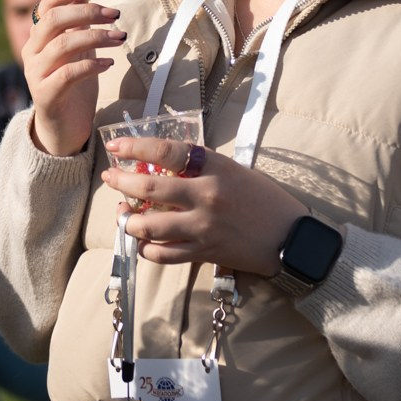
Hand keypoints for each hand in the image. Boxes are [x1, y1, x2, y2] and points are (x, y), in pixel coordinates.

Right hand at [24, 0, 121, 157]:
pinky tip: (109, 63)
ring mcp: (36, 73)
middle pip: (53, 19)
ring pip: (62, 45)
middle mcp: (32, 50)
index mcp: (38, 34)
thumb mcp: (77, 40)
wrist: (63, 127)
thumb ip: (75, 8)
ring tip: (120, 38)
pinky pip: (68, 74)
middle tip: (115, 14)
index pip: (47, 1)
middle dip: (86, 12)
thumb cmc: (73, 81)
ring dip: (95, 37)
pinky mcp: (46, 95)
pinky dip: (91, 65)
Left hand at [101, 137, 307, 277]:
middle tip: (110, 177)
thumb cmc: (264, 199)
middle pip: (149, 188)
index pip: (166, 151)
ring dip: (128, 220)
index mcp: (215, 168)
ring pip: (149, 226)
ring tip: (123, 213)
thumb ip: (200, 167)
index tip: (116, 145)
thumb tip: (162, 164)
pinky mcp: (204, 252)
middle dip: (121, 182)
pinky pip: (163, 254)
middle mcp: (206, 196)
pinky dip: (146, 248)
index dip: (134, 147)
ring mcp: (203, 227)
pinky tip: (142, 241)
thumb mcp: (234, 170)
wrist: (290, 237)